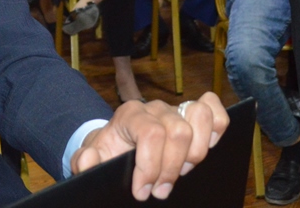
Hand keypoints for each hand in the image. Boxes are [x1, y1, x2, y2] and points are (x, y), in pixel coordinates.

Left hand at [71, 92, 228, 200]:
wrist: (115, 145)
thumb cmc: (107, 153)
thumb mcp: (88, 160)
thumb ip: (84, 161)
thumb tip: (92, 158)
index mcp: (130, 115)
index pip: (151, 134)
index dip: (151, 166)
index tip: (143, 191)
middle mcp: (155, 108)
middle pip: (179, 131)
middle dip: (172, 168)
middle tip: (160, 190)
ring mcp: (176, 109)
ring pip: (200, 116)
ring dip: (196, 152)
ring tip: (181, 172)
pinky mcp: (192, 115)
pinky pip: (213, 109)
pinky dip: (216, 128)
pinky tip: (204, 150)